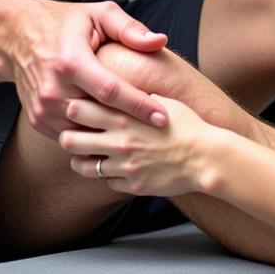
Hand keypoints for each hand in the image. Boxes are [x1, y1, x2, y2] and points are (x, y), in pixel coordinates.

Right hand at [11, 0, 168, 141]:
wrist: (18, 36)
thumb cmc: (66, 23)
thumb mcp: (99, 14)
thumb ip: (129, 28)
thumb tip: (160, 41)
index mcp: (71, 61)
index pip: (111, 91)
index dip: (139, 105)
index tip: (163, 118)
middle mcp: (54, 89)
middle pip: (100, 117)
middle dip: (131, 126)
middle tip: (161, 133)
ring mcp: (44, 108)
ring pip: (86, 133)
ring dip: (112, 136)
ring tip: (142, 138)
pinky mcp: (38, 119)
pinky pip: (71, 136)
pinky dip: (92, 137)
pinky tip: (113, 135)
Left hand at [61, 95, 219, 196]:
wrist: (206, 158)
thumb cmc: (187, 125)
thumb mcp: (161, 101)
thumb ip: (137, 97)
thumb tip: (121, 88)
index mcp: (125, 116)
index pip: (80, 108)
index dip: (72, 107)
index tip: (75, 106)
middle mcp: (119, 141)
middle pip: (70, 139)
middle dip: (68, 135)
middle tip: (72, 133)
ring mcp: (123, 165)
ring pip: (81, 166)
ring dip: (80, 159)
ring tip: (86, 154)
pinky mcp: (131, 185)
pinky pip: (106, 182)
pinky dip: (107, 175)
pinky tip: (114, 168)